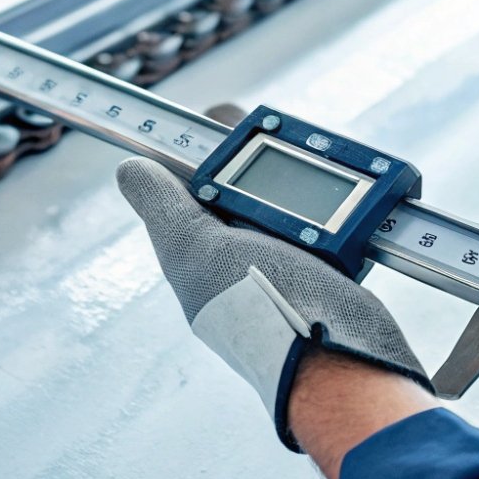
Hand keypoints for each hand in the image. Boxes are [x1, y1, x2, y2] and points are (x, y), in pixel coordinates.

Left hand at [116, 156, 430, 448]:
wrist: (340, 358)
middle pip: (244, 178)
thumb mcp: (197, 251)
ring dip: (306, 175)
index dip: (200, 145)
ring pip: (290, 193)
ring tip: (319, 168)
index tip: (226, 121)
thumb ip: (163, 208)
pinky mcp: (329, 265)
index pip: (187, 177)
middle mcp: (236, 254)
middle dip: (262, 155)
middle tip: (279, 141)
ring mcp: (284, 260)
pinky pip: (330, 215)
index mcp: (196, 248)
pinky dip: (339, 200)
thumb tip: (129, 169)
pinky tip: (349, 193)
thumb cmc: (263, 307)